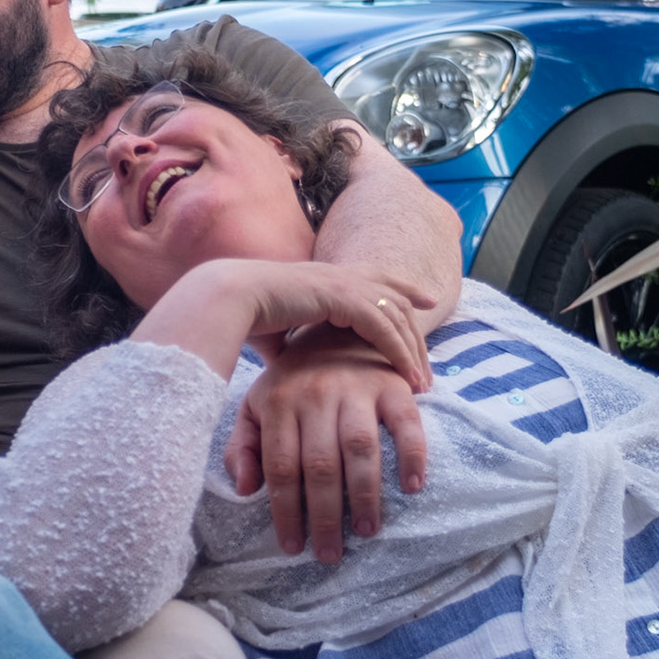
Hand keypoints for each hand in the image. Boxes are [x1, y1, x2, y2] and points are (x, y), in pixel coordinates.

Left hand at [225, 324, 428, 562]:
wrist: (334, 326)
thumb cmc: (291, 380)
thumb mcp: (255, 404)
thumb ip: (245, 445)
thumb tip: (245, 489)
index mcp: (279, 403)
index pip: (280, 467)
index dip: (286, 511)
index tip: (293, 547)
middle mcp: (316, 395)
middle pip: (319, 466)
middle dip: (324, 515)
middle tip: (331, 553)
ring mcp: (356, 388)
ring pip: (359, 449)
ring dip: (364, 494)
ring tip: (367, 530)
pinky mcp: (391, 383)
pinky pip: (405, 423)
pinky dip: (413, 454)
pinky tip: (413, 486)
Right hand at [229, 261, 433, 391]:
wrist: (230, 299)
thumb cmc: (246, 318)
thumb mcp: (280, 334)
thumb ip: (294, 349)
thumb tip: (290, 369)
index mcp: (329, 277)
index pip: (378, 279)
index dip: (404, 288)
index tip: (426, 301)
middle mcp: (342, 275)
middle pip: (396, 299)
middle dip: (416, 332)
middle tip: (428, 367)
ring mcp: (344, 283)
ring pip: (396, 315)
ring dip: (412, 351)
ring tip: (422, 382)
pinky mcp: (343, 297)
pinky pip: (383, 327)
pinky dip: (398, 352)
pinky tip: (408, 376)